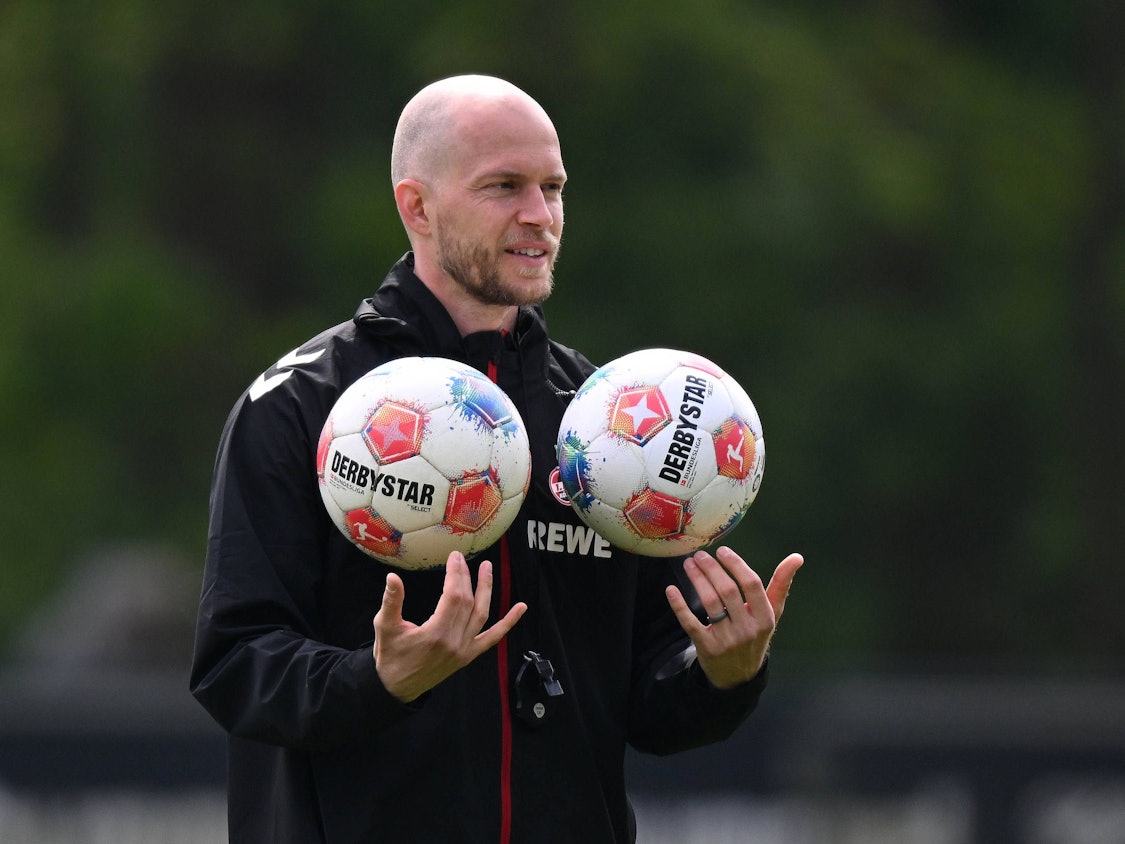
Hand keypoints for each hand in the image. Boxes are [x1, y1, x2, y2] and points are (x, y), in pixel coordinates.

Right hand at [373, 551, 525, 702]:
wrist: (395, 688)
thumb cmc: (389, 656)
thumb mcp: (385, 628)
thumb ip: (391, 602)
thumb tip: (392, 577)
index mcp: (435, 634)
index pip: (453, 597)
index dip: (456, 575)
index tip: (454, 557)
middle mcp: (454, 642)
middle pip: (467, 602)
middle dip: (466, 577)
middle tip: (461, 558)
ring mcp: (464, 650)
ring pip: (482, 615)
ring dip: (486, 590)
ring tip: (487, 568)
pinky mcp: (468, 656)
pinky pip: (492, 638)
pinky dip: (508, 623)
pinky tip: (521, 608)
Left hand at [665, 548, 802, 689]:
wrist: (739, 675)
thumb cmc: (755, 635)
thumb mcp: (772, 614)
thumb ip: (781, 585)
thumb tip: (797, 558)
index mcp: (765, 618)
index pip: (752, 585)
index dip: (736, 565)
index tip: (722, 551)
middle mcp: (747, 629)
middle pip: (728, 591)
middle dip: (712, 569)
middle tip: (700, 555)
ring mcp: (727, 640)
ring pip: (709, 603)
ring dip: (697, 580)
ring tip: (689, 564)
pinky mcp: (707, 647)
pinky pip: (690, 623)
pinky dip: (679, 605)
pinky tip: (671, 589)